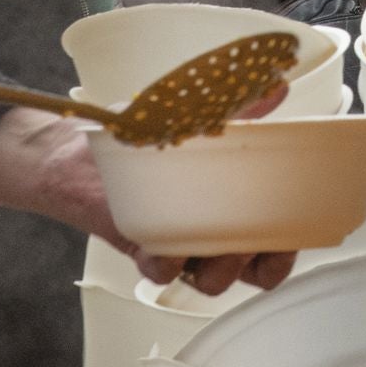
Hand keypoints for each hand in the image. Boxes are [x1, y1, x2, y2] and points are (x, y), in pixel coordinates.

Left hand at [0, 108, 296, 297]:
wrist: (81, 149)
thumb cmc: (146, 132)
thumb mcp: (198, 116)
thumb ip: (239, 110)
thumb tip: (277, 88)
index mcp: (232, 199)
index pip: (274, 237)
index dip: (284, 250)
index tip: (283, 244)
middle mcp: (211, 227)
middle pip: (247, 266)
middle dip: (249, 264)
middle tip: (240, 244)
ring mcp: (180, 242)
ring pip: (208, 278)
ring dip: (212, 271)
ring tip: (201, 247)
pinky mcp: (143, 248)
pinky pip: (162, 271)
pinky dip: (165, 265)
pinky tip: (161, 251)